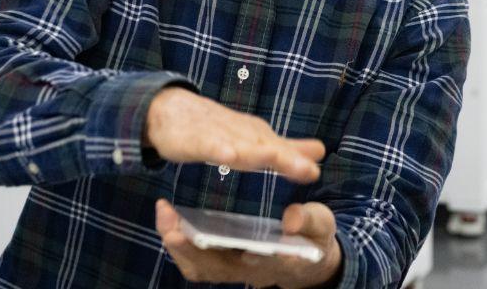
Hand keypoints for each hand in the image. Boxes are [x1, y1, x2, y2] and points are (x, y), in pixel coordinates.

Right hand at [142, 87, 324, 181]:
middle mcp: (240, 133)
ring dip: (256, 153)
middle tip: (309, 170)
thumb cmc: (215, 129)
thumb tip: (321, 152)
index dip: (297, 160)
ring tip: (274, 159)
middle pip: (265, 147)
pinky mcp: (193, 140)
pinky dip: (217, 149)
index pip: (280, 149)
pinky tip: (227, 156)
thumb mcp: (254, 140)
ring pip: (239, 146)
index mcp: (255, 135)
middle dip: (287, 158)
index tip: (316, 170)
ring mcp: (217, 135)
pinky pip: (206, 146)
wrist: (169, 110)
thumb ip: (286, 149)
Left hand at [156, 199, 342, 288]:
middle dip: (192, 249)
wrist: (308, 258)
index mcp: (281, 263)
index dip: (246, 258)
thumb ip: (309, 220)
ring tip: (165, 214)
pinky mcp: (223, 264)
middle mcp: (251, 272)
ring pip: (200, 267)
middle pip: (216, 269)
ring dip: (179, 246)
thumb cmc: (314, 237)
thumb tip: (291, 219)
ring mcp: (234, 270)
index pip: (262, 265)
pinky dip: (179, 243)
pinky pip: (195, 261)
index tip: (239, 248)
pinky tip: (170, 219)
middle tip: (174, 227)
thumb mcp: (321, 224)